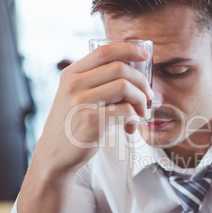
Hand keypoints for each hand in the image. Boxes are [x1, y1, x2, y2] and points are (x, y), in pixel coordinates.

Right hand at [37, 43, 152, 175]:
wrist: (55, 154)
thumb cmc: (72, 124)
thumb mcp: (75, 96)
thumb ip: (96, 82)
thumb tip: (134, 75)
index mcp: (72, 74)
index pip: (104, 52)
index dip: (129, 50)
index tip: (145, 56)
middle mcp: (74, 84)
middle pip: (119, 68)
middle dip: (141, 81)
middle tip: (148, 95)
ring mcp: (81, 102)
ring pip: (124, 87)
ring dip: (140, 100)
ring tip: (140, 113)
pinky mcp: (91, 121)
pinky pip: (125, 110)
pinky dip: (134, 118)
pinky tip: (130, 127)